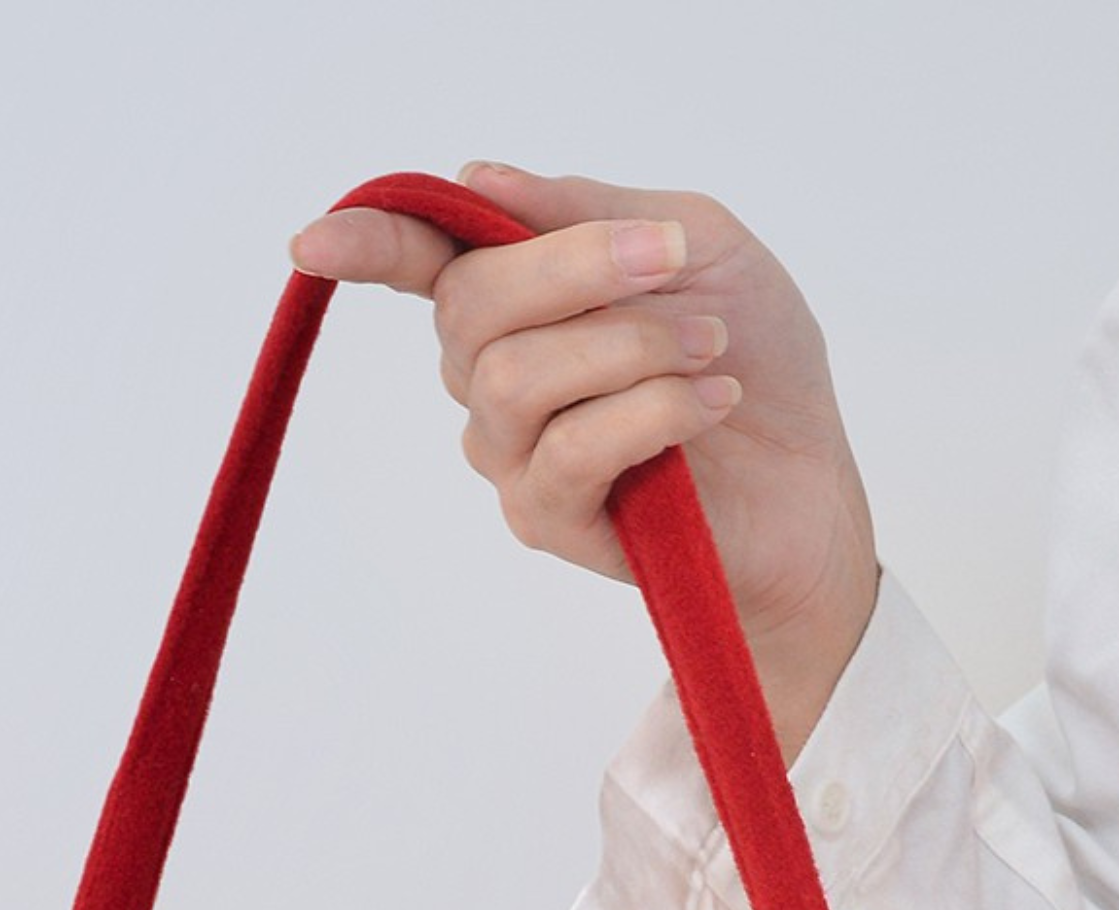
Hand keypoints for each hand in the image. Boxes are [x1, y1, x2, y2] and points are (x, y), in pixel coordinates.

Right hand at [289, 163, 878, 759]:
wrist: (807, 486)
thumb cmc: (753, 358)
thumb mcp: (695, 243)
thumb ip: (588, 210)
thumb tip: (480, 181)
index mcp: (519, 300)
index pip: (422, 262)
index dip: (367, 244)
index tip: (312, 241)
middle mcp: (492, 378)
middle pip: (470, 304)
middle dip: (575, 267)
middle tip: (674, 262)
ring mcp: (511, 454)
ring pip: (515, 377)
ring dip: (631, 345)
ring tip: (711, 349)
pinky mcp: (547, 520)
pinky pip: (570, 448)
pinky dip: (653, 410)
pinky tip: (709, 401)